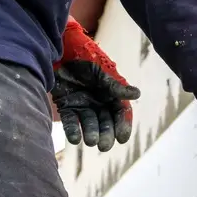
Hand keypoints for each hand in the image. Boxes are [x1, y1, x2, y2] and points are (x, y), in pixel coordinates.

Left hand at [52, 19, 140, 151]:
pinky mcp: (66, 105)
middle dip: (106, 134)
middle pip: (106, 122)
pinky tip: (75, 139)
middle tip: (104, 146)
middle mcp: (98, 101)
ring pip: (89, 123)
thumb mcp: (101, 72)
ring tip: (90, 141)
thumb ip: (115, 86)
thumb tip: (137, 94)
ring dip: (91, 133)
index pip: (120, 112)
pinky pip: (71, 121)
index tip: (122, 139)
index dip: (123, 125)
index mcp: (111, 92)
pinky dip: (73, 130)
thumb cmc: (84, 57)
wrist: (59, 49)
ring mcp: (82, 104)